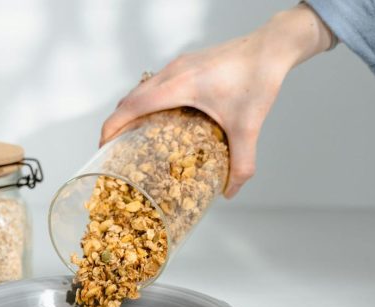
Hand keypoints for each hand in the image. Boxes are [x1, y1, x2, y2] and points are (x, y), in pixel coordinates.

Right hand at [100, 4, 333, 197]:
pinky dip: (148, 100)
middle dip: (117, 123)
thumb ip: (241, 163)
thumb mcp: (248, 128)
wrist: (272, 47)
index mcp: (178, 86)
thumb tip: (230, 191)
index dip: (111, 127)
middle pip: (130, 98)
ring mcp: (178, 65)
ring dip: (132, 110)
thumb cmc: (258, 80)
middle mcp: (172, 72)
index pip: (131, 106)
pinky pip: (156, 83)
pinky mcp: (187, 63)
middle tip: (116, 148)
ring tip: (134, 135)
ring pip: (142, 88)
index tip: (103, 147)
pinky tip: (162, 118)